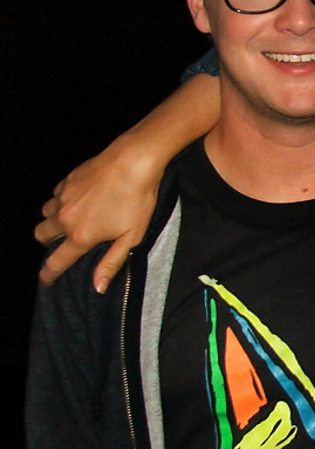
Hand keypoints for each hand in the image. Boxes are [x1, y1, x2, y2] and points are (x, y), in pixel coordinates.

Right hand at [34, 134, 161, 292]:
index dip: (49, 274)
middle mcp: (66, 218)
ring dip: (52, 221)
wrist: (133, 162)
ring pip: (45, 214)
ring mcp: (64, 197)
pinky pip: (55, 195)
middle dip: (48, 244)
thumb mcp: (131, 237)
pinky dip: (61, 201)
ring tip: (69, 222)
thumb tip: (97, 287)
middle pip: (42, 236)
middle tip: (61, 245)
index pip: (57, 261)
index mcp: (81, 236)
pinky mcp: (68, 180)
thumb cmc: (138, 200)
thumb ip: (112, 263)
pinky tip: (77, 200)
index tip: (45, 280)